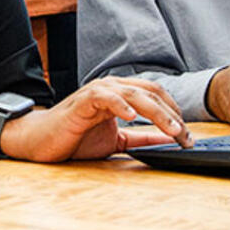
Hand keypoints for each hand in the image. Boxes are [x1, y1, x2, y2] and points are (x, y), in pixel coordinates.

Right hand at [0, 77, 191, 161]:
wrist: (40, 141)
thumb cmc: (74, 138)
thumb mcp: (116, 140)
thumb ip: (142, 137)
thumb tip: (169, 140)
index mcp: (120, 94)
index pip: (156, 96)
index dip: (175, 114)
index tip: (188, 138)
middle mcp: (111, 88)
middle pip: (151, 92)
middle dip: (172, 115)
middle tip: (186, 136)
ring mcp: (96, 92)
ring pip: (134, 94)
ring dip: (157, 112)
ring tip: (172, 129)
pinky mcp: (82, 102)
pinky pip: (105, 97)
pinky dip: (121, 105)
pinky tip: (133, 116)